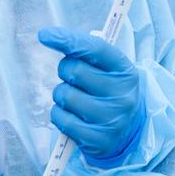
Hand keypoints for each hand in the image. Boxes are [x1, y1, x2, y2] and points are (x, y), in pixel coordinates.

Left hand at [37, 26, 144, 163]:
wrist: (129, 133)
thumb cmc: (110, 93)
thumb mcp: (110, 71)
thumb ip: (88, 52)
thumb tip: (52, 36)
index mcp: (126, 71)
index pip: (95, 49)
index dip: (68, 39)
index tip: (45, 34)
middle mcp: (122, 95)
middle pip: (74, 70)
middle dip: (65, 70)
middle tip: (74, 79)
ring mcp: (111, 119)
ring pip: (64, 95)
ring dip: (61, 95)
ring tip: (76, 100)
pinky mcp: (97, 140)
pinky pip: (60, 118)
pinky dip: (59, 115)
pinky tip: (73, 117)